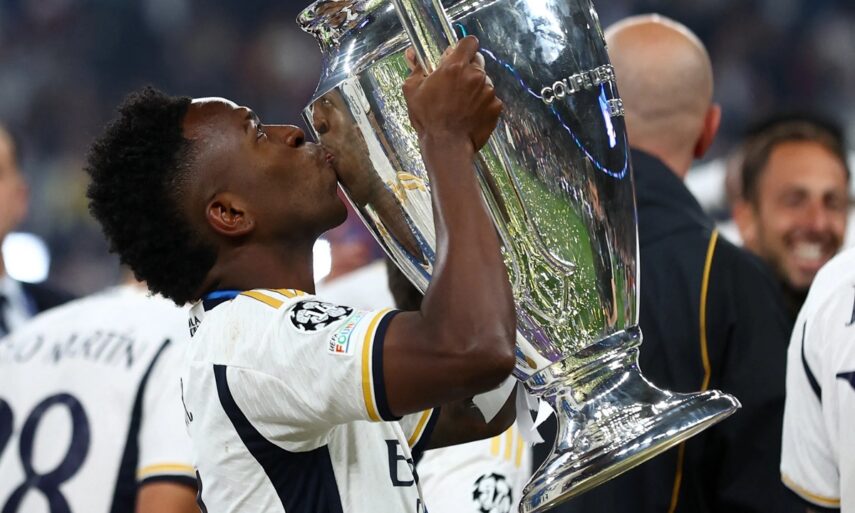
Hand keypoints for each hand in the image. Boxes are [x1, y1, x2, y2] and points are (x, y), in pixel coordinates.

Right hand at [402, 36, 502, 150]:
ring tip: (461, 104)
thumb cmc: (428, 119)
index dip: (464, 47)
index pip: (470, 42)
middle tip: (455, 83)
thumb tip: (412, 53)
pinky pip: (490, 99)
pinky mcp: (495, 106)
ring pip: (484, 81)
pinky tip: (469, 114)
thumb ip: (416, 68)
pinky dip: (482, 104)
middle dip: (468, 68)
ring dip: (474, 87)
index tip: (457, 56)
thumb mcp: (412, 90)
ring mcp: (488, 91)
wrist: (447, 146)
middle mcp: (475, 75)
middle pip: (478, 61)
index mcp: (455, 67)